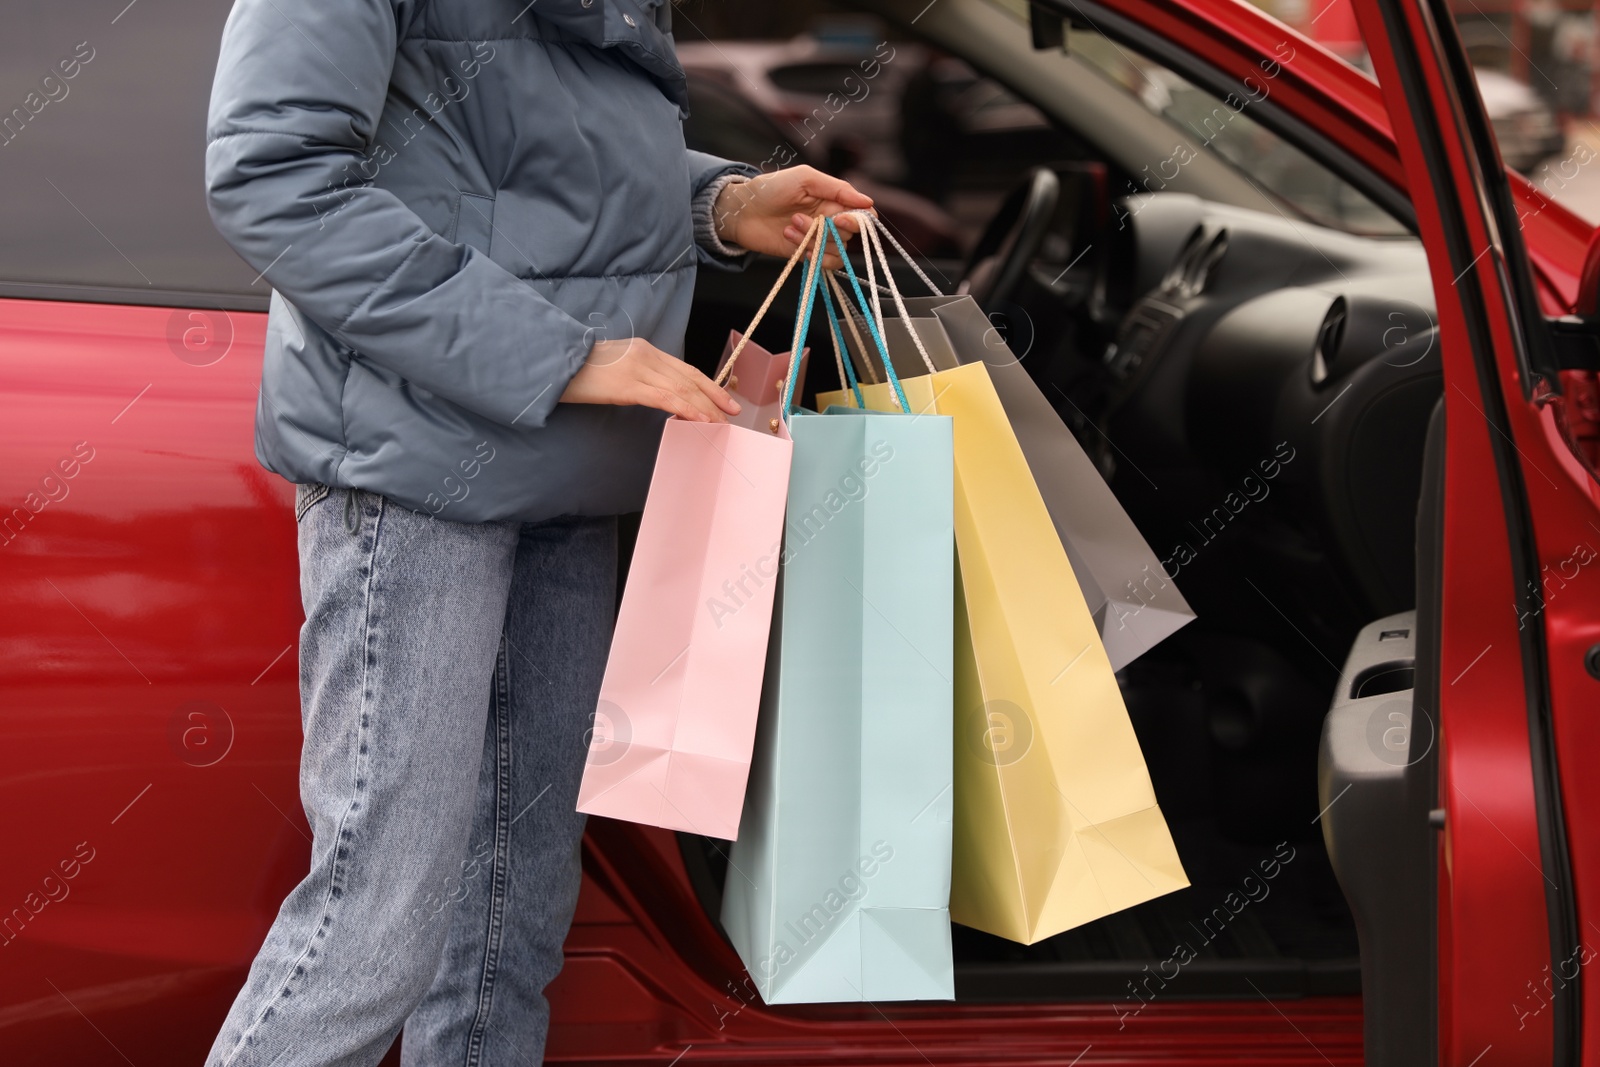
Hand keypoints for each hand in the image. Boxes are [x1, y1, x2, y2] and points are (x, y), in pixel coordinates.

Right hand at [560, 337, 739, 422]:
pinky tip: (700, 420)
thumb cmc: (578, 371)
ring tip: (720, 423)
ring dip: (704, 407)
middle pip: (689, 378)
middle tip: (731, 414)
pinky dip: (687, 409)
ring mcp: (638, 369)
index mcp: (644, 350)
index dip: (708, 384)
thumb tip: (657, 395)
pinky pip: (666, 398)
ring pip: (682, 389)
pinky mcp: (628, 386)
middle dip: (713, 397)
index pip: (685, 368)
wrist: (552, 364)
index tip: (725, 399)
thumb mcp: (614, 368)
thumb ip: (638, 376)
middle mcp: (646, 355)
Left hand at [713, 166, 873, 268]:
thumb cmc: (770, 188)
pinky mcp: (807, 254)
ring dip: (813, 240)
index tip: (840, 218)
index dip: (857, 220)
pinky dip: (814, 256)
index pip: (862, 214)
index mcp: (833, 199)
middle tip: (797, 217)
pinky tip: (793, 242)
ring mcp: (819, 238)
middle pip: (849, 234)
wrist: (741, 211)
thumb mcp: (805, 178)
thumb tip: (868, 202)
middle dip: (826, 229)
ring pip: (837, 250)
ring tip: (789, 227)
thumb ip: (837, 188)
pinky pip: (825, 263)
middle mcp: (830, 219)